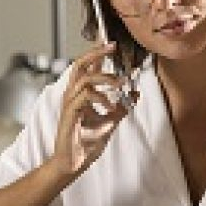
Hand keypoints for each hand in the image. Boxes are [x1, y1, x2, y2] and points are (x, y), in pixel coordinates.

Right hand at [49, 43, 135, 182]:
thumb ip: (121, 108)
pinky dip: (100, 98)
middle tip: (112, 46)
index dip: (97, 53)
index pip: (86, 68)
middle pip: (79, 64)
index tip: (110, 42)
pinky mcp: (70, 114)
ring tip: (120, 84)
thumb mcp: (109, 122)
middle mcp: (72, 96)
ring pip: (84, 79)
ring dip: (104, 78)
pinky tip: (110, 107)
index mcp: (79, 95)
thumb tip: (135, 95)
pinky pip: (84, 97)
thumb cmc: (85, 143)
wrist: (73, 163)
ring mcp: (69, 104)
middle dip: (96, 52)